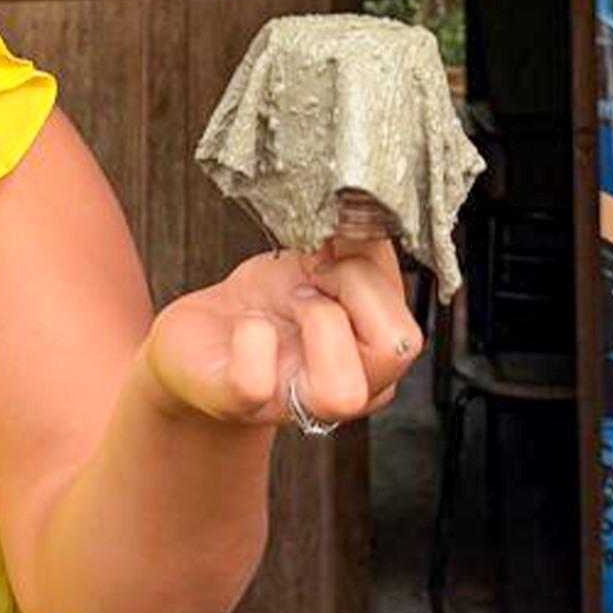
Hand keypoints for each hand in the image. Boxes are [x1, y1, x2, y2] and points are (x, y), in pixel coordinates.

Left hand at [140, 231, 424, 430]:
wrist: (205, 334)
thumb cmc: (267, 301)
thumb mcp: (322, 263)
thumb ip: (360, 244)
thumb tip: (369, 210)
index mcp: (370, 356)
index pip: (407, 334)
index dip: (374, 279)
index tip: (335, 257)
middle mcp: (344, 388)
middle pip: (394, 354)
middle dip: (353, 290)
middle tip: (314, 280)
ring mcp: (292, 401)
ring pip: (342, 392)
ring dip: (319, 321)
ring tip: (291, 303)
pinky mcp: (236, 401)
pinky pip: (257, 382)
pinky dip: (251, 339)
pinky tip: (248, 323)